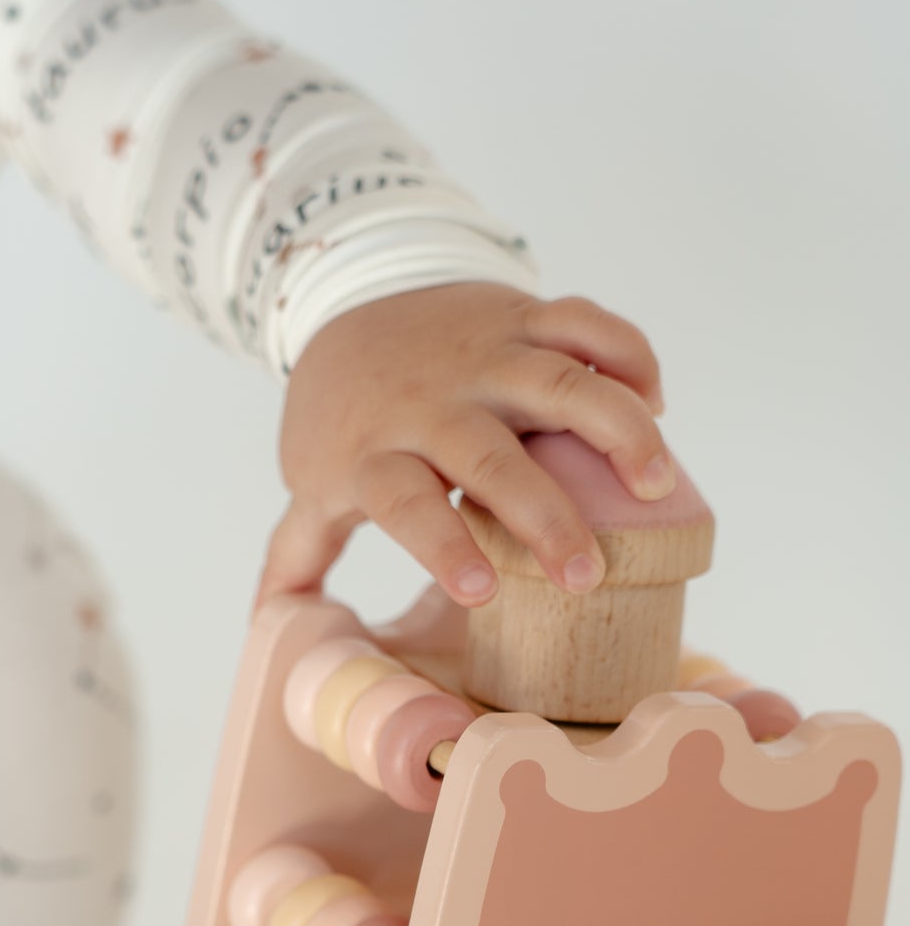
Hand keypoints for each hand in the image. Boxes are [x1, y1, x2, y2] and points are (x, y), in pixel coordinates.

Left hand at [263, 282, 671, 604]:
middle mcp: (432, 400)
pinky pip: (584, 323)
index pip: (405, 502)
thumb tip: (266, 619)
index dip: (442, 546)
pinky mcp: (521, 314)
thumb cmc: (345, 422)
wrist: (349, 307)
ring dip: (614, 430)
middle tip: (587, 575)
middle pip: (491, 458)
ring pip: (557, 382)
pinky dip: (627, 354)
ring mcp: (482, 352)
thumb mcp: (315, 481)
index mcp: (377, 452)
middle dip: (544, 517)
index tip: (483, 593)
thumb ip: (300, 550)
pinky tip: (656, 401)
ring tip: (658, 484)